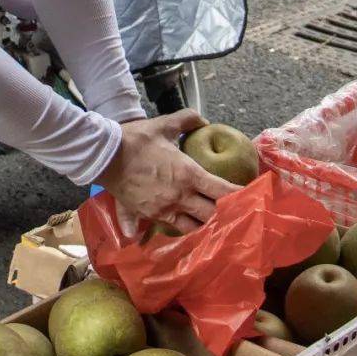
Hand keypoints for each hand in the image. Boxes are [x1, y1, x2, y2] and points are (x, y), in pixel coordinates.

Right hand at [99, 109, 241, 234]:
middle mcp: (179, 197)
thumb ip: (188, 120)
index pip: (222, 191)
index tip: (251, 201)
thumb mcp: (164, 125)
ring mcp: (162, 210)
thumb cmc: (136, 139)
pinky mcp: (145, 216)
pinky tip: (175, 235)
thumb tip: (203, 120)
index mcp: (188, 175)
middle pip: (210, 216)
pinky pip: (161, 231)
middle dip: (224, 217)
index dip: (240, 197)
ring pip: (190, 229)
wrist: (104, 154)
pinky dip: (171, 232)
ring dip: (202, 228)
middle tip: (235, 217)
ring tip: (210, 228)